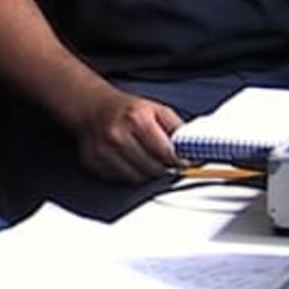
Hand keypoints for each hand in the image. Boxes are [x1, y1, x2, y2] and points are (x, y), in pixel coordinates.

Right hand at [67, 85, 182, 182]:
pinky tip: (129, 161)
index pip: (166, 153)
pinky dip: (129, 174)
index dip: (179, 161)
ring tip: (145, 159)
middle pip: (153, 169)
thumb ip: (178, 128)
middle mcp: (117, 135)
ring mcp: (103, 151)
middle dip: (163, 167)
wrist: (93, 108)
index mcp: (136, 119)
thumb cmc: (128, 110)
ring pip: (138, 178)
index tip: (183, 162)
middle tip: (164, 160)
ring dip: (146, 173)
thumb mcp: (157, 110)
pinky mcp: (94, 162)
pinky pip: (121, 180)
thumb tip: (195, 148)